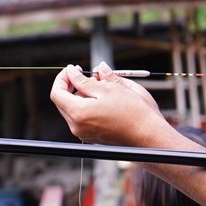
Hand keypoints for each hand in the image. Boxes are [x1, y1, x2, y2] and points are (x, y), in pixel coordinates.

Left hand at [49, 62, 164, 145]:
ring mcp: (84, 133)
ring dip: (80, 94)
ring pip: (73, 109)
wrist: (148, 135)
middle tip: (84, 73)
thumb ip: (87, 80)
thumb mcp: (109, 88)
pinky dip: (87, 105)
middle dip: (71, 85)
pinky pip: (82, 118)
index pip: (56, 93)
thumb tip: (74, 72)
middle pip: (62, 102)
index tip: (72, 69)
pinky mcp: (93, 136)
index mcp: (78, 113)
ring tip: (98, 84)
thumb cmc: (132, 111)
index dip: (62, 78)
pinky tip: (102, 98)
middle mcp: (77, 126)